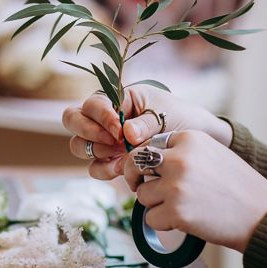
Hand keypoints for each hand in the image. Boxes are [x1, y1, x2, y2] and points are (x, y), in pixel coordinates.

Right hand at [62, 87, 231, 179]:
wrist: (195, 138)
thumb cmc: (179, 117)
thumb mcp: (166, 114)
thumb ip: (146, 123)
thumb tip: (126, 134)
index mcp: (116, 97)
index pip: (93, 103)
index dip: (101, 117)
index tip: (120, 131)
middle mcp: (103, 117)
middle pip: (71, 119)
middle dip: (88, 132)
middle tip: (113, 143)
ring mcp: (104, 139)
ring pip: (78, 145)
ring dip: (96, 152)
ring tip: (121, 158)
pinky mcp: (110, 160)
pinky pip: (94, 167)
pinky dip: (104, 170)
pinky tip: (123, 170)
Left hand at [127, 131, 266, 251]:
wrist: (263, 215)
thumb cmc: (238, 186)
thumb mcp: (211, 153)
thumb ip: (181, 151)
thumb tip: (144, 159)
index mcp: (188, 139)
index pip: (148, 144)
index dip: (146, 160)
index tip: (149, 171)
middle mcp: (179, 158)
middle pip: (136, 163)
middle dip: (134, 177)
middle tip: (139, 187)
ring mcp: (176, 185)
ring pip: (142, 194)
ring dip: (155, 204)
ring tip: (180, 207)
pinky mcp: (176, 211)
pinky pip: (150, 218)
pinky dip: (162, 222)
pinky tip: (182, 221)